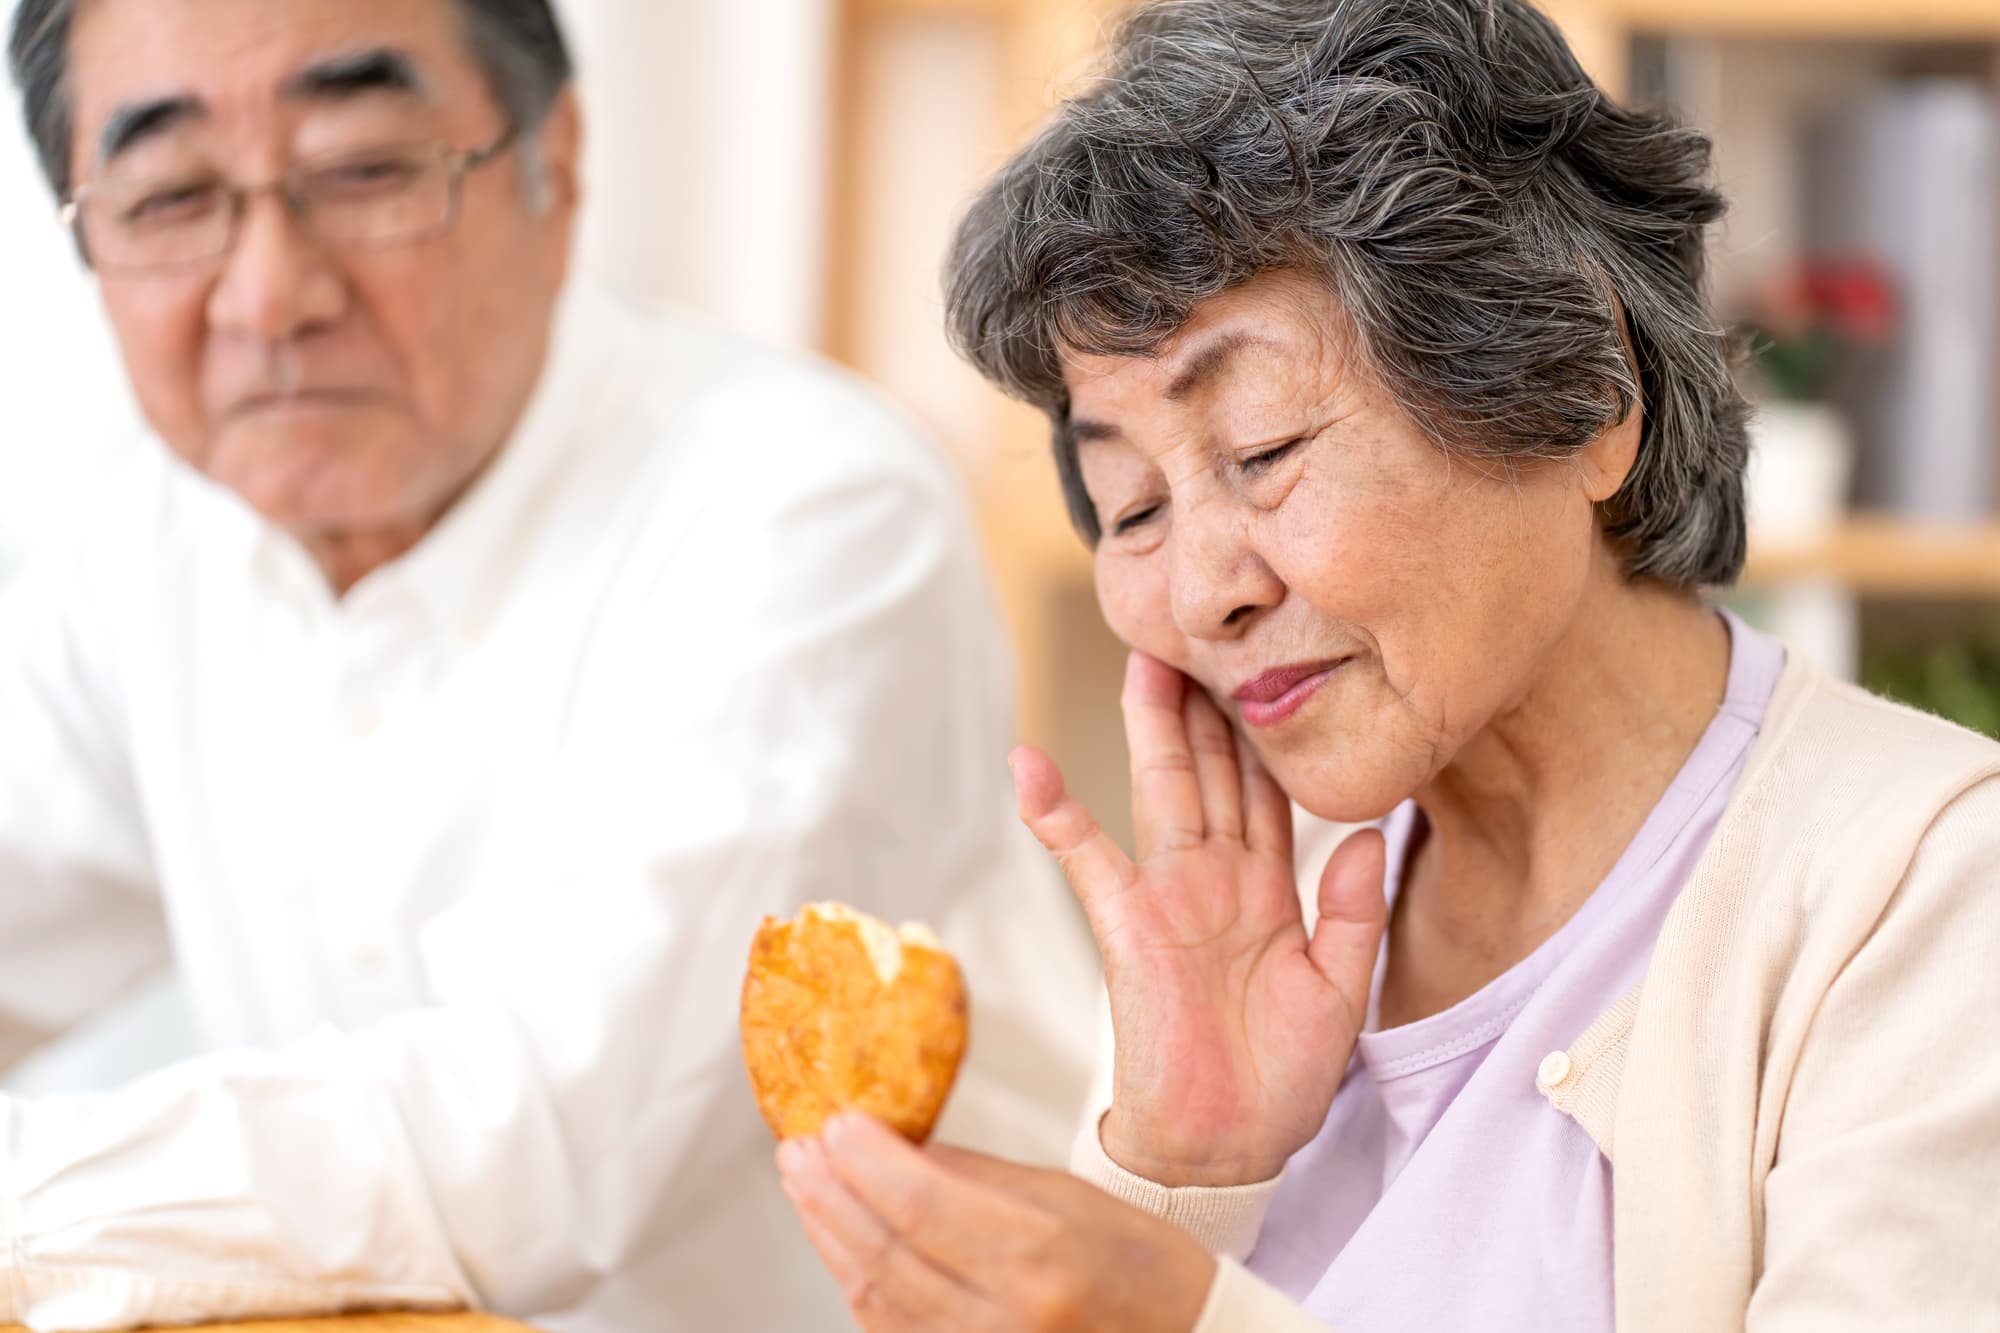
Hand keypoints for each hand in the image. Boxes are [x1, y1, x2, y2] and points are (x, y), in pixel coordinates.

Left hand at [780, 1113, 1216, 1332]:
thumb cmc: (1145, 1269)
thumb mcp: (1071, 1197)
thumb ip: (978, 1176)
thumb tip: (900, 1147)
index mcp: (1041, 1259)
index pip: (924, 1205)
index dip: (868, 1162)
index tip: (837, 1122)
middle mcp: (1006, 1320)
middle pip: (886, 1253)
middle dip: (831, 1195)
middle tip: (800, 1148)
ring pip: (876, 1298)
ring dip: (831, 1237)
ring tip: (806, 1186)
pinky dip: (859, 1287)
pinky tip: (841, 1245)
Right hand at [1015, 651, 1386, 1186]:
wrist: (1228, 1148)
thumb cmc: (1282, 1079)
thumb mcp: (1343, 991)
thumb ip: (1357, 911)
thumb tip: (1378, 829)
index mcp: (1272, 891)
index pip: (1272, 791)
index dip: (1270, 731)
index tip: (1275, 665)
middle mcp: (1218, 880)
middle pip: (1214, 770)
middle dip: (1205, 702)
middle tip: (1199, 629)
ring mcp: (1170, 898)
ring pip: (1163, 791)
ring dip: (1151, 728)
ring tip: (1142, 659)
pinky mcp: (1127, 926)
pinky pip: (1084, 859)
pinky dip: (1055, 813)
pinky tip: (1030, 765)